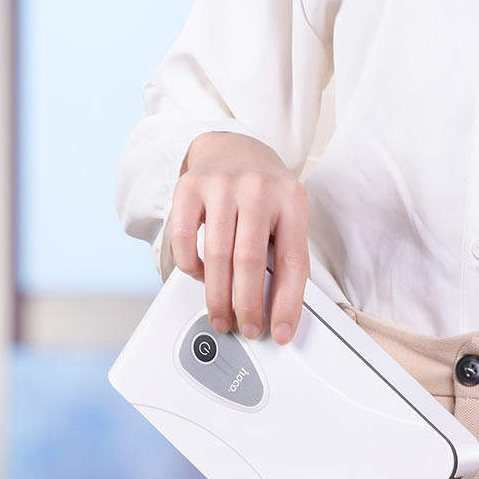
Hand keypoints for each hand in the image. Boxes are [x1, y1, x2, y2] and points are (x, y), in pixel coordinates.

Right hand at [167, 131, 309, 344]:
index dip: (287, 304)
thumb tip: (277, 310)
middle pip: (250, 263)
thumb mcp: (286, 216)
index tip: (280, 332)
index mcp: (292, 201)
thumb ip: (284, 254)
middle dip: (247, 307)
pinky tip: (201, 275)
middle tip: (246, 328)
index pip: (293, 262)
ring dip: (218, 298)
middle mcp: (258, 189)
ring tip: (222, 317)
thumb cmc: (263, 193)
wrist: (232, 147)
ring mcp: (222, 185)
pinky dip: (192, 267)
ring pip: (217, 257)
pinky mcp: (189, 187)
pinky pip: (185, 240)